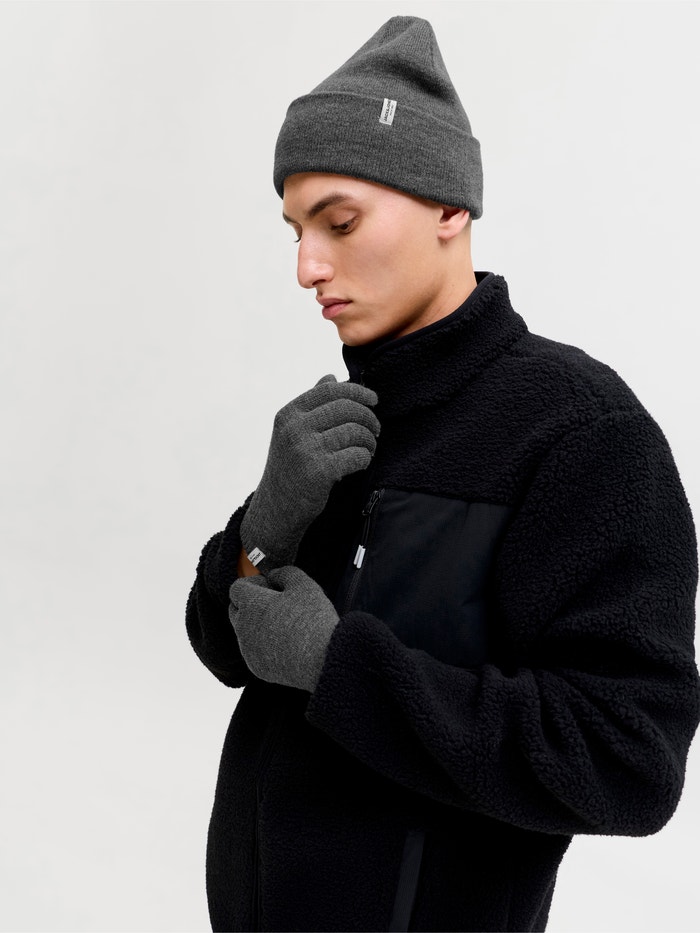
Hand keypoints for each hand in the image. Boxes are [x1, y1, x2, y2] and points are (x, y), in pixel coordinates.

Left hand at [229, 565, 339, 692]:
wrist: (321, 660)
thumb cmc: (312, 619)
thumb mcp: (303, 585)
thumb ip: (284, 573)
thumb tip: (273, 575)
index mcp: (251, 604)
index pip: (236, 588)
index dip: (253, 583)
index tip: (270, 586)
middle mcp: (243, 628)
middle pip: (236, 610)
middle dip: (250, 603)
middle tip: (275, 603)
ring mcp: (248, 650)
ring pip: (245, 632)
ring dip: (257, 625)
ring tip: (285, 624)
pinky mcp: (256, 667)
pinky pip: (254, 651)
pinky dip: (264, 645)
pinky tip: (286, 644)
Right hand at [240, 374, 379, 571]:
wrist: (275, 511)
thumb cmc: (289, 469)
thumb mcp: (292, 432)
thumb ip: (312, 405)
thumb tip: (331, 376)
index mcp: (289, 414)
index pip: (331, 390)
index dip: (358, 391)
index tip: (373, 400)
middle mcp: (294, 428)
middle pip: (347, 408)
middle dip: (369, 418)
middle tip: (375, 431)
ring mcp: (305, 449)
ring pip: (355, 431)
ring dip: (369, 440)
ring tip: (368, 449)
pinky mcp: (319, 472)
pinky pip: (357, 455)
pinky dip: (365, 458)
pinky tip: (361, 463)